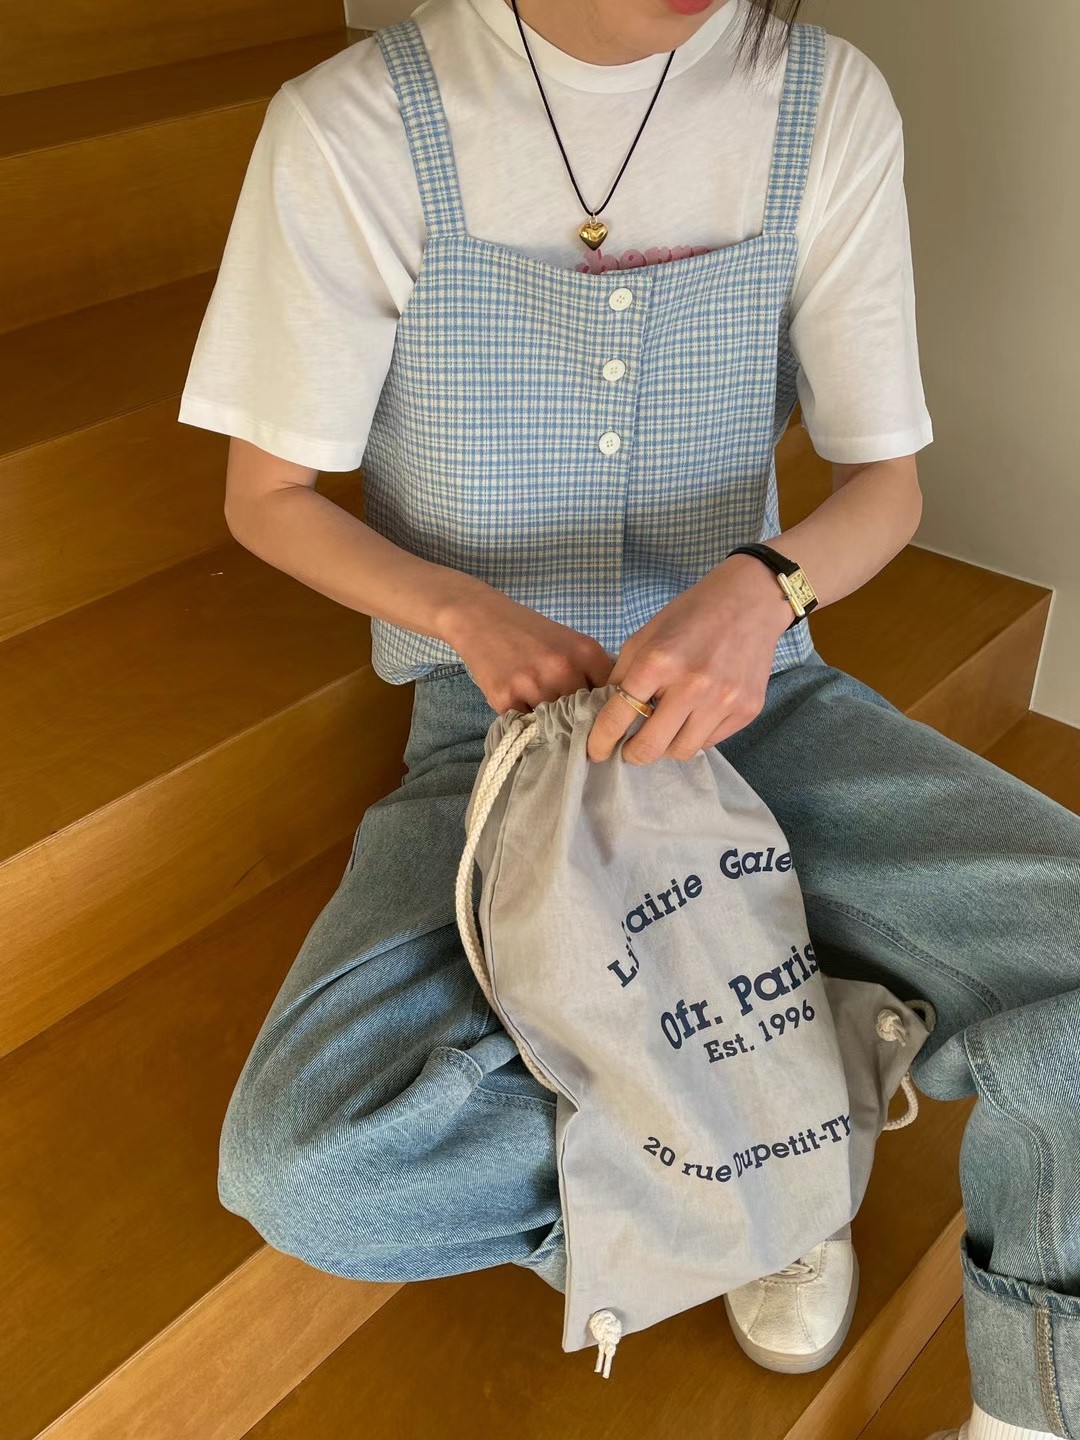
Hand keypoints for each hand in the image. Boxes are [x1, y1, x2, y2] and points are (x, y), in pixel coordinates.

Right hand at [443, 584, 614, 714]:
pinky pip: (526, 725)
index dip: (604, 710)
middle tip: (567, 718)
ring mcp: (533, 685)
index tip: (598, 716)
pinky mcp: (506, 699)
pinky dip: (526, 720)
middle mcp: (562, 669)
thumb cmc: (528, 631)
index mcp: (585, 652)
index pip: (610, 697)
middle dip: (577, 720)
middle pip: (583, 715)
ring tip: (541, 708)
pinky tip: (520, 704)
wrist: (480, 617)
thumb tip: (612, 706)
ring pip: (555, 724)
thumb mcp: (569, 641)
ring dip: (550, 723)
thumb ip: (591, 670)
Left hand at [586, 554, 793, 764]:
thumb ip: (622, 676)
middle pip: (650, 747)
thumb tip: (606, 716)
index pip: (618, 717)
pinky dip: (695, 735)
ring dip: (666, 746)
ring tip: (664, 729)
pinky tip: (693, 715)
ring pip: (681, 751)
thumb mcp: (645, 636)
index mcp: (658, 662)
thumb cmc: (691, 615)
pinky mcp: (747, 710)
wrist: (750, 600)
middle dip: (632, 754)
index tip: (596, 751)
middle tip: (628, 749)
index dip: (600, 741)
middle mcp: (692, 686)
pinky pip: (710, 742)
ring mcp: (723, 701)